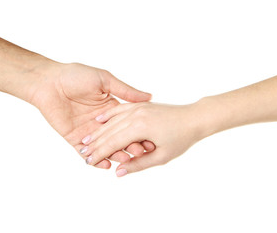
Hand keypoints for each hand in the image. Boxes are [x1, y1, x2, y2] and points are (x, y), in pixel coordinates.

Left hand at [28, 62, 153, 167]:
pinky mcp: (74, 139)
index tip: (150, 138)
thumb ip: (125, 91)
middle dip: (129, 145)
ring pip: (104, 147)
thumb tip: (149, 97)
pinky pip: (86, 153)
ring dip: (115, 155)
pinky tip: (105, 165)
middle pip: (118, 138)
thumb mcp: (104, 80)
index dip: (138, 131)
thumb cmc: (76, 75)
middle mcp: (101, 123)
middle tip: (140, 153)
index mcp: (110, 109)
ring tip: (124, 160)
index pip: (127, 124)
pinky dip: (95, 160)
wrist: (49, 81)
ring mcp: (88, 132)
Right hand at [81, 102, 209, 175]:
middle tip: (82, 153)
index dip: (99, 153)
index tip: (88, 162)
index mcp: (140, 128)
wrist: (194, 118)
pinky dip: (108, 115)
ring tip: (86, 140)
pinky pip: (120, 109)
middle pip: (109, 131)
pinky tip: (99, 120)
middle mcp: (136, 115)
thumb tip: (118, 172)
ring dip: (98, 131)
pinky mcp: (140, 105)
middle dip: (95, 144)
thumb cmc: (181, 139)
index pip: (113, 143)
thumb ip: (138, 164)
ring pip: (112, 120)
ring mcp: (137, 108)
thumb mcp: (161, 156)